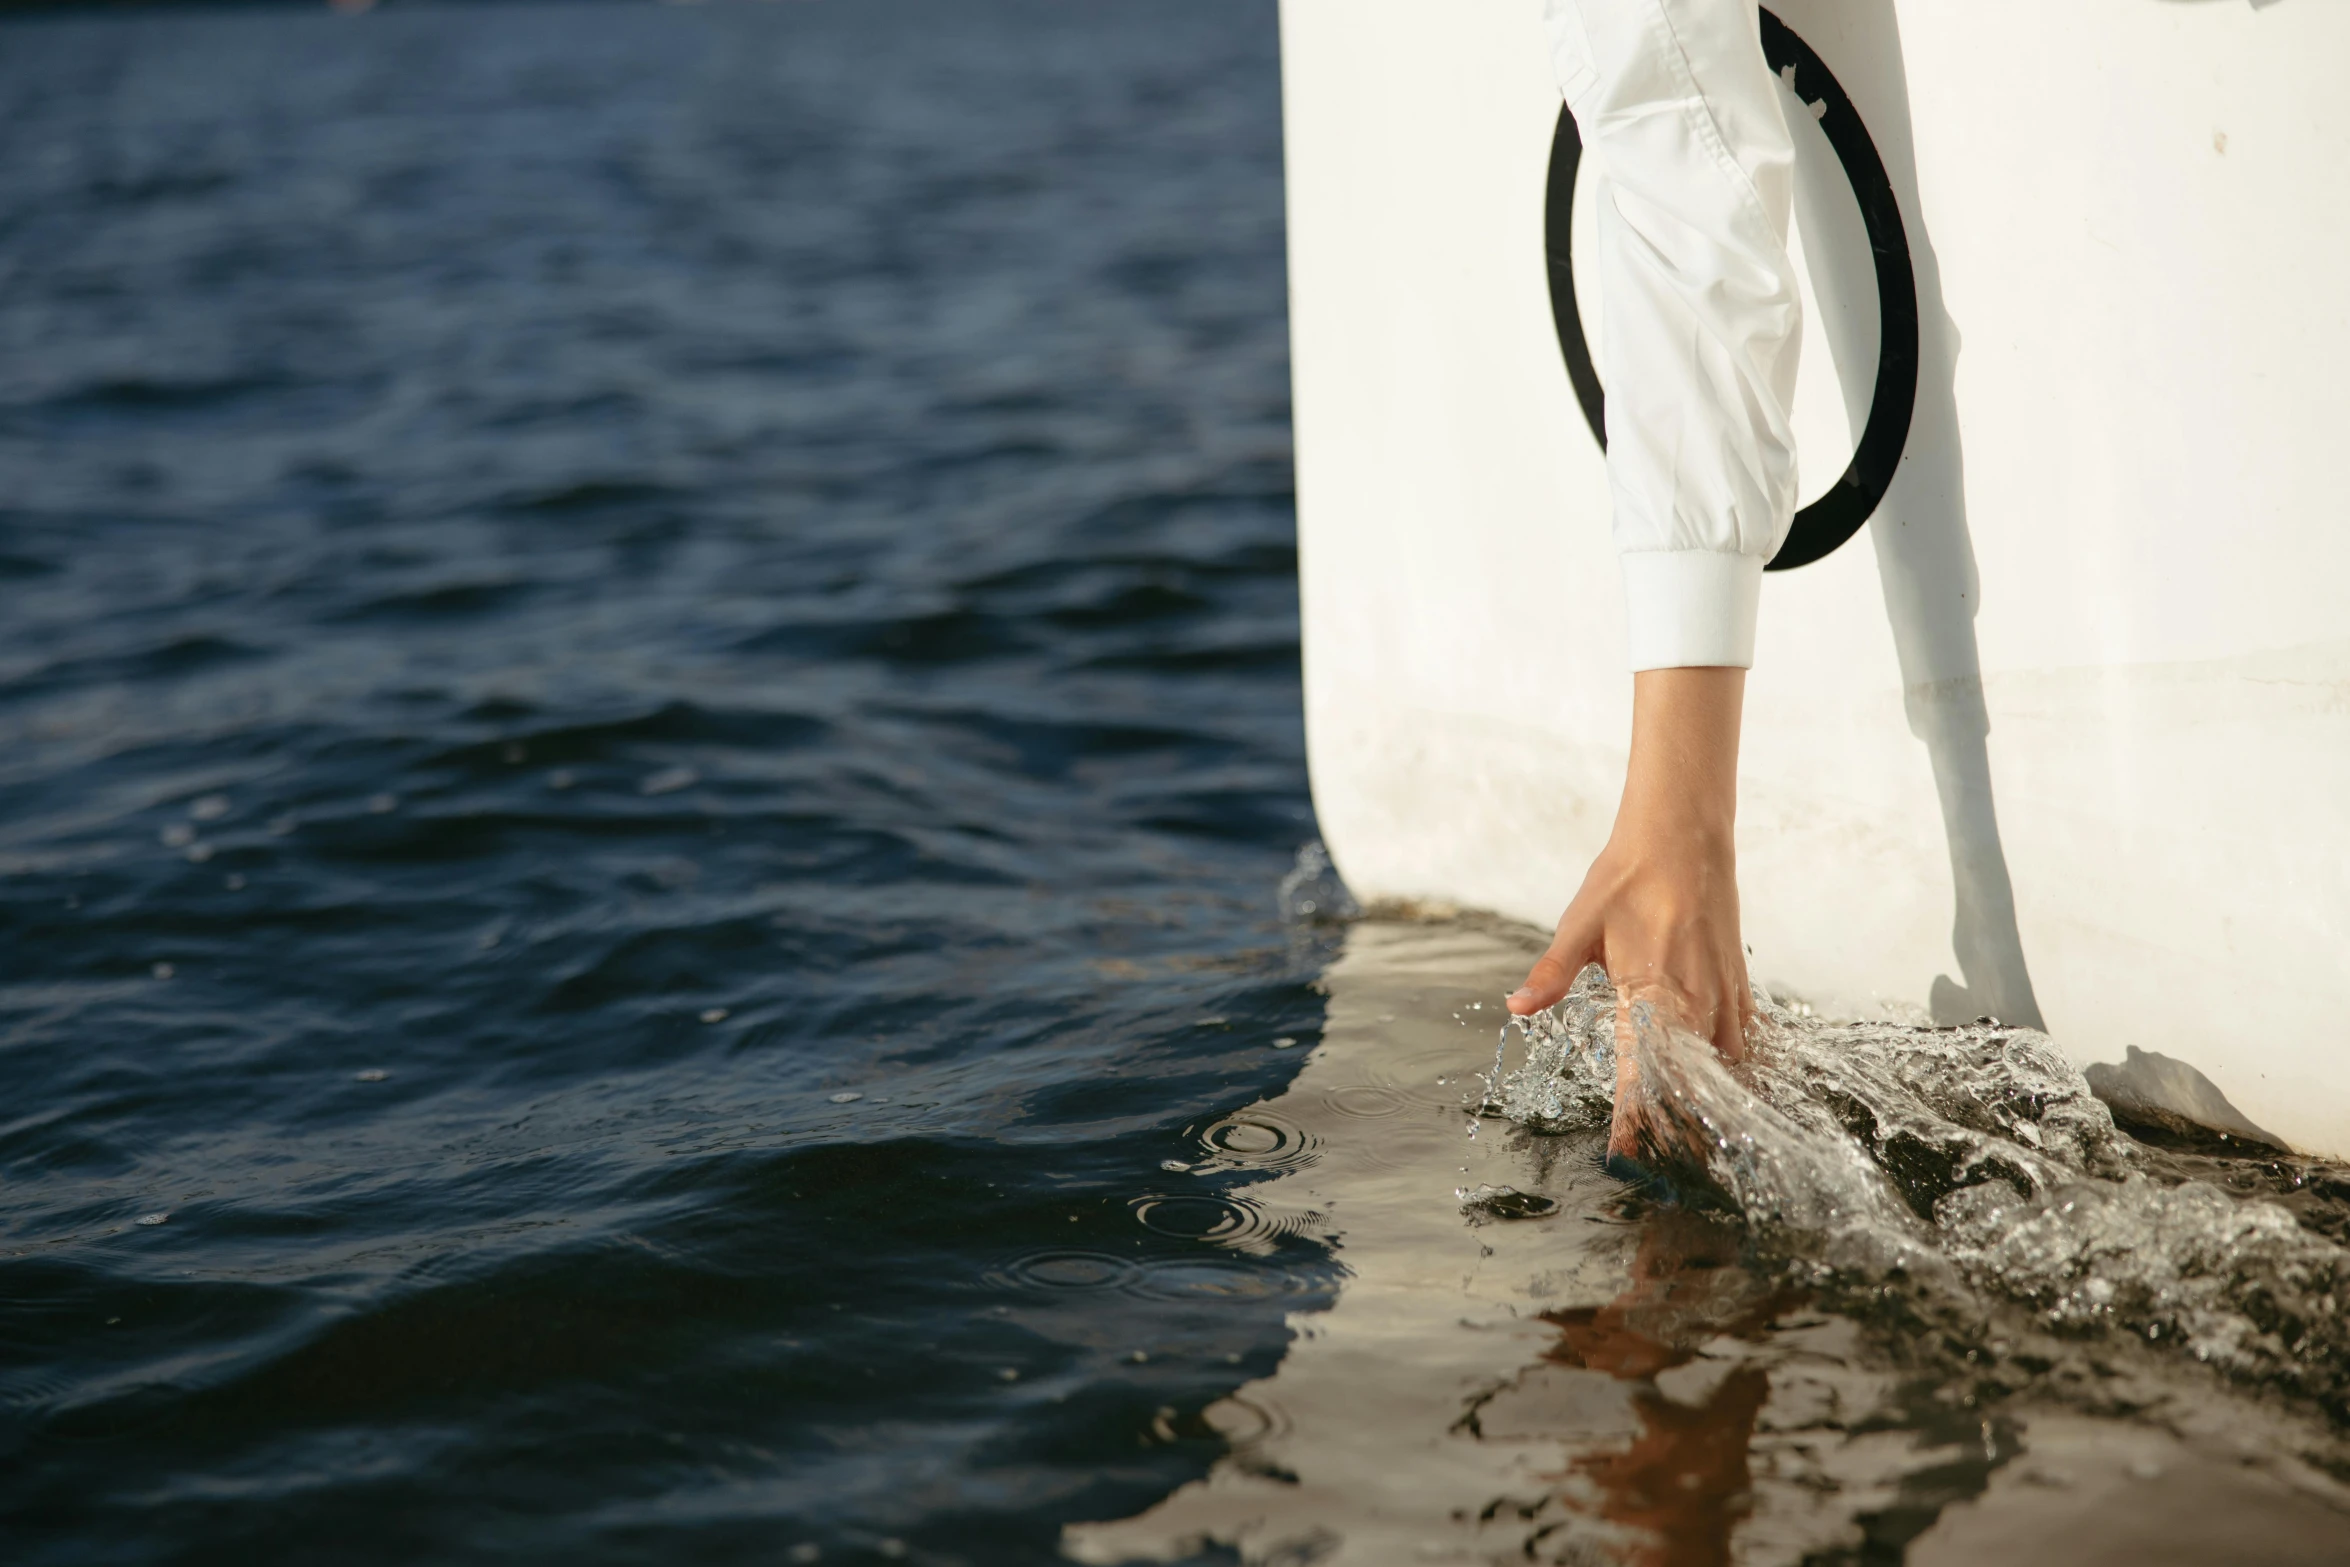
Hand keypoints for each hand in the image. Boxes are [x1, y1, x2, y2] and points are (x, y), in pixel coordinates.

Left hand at [1507, 668, 1752, 1158]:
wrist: (1684, 833)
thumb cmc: (1627, 876)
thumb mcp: (1580, 923)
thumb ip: (1552, 972)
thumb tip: (1517, 1007)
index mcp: (1651, 987)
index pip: (1641, 1071)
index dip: (1632, 1120)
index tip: (1622, 1157)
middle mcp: (1695, 999)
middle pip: (1690, 1085)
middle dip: (1672, 1130)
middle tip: (1654, 1172)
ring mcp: (1725, 996)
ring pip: (1723, 1073)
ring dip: (1704, 1111)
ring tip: (1687, 1154)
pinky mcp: (1740, 987)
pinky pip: (1744, 1048)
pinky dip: (1733, 1080)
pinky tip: (1725, 1104)